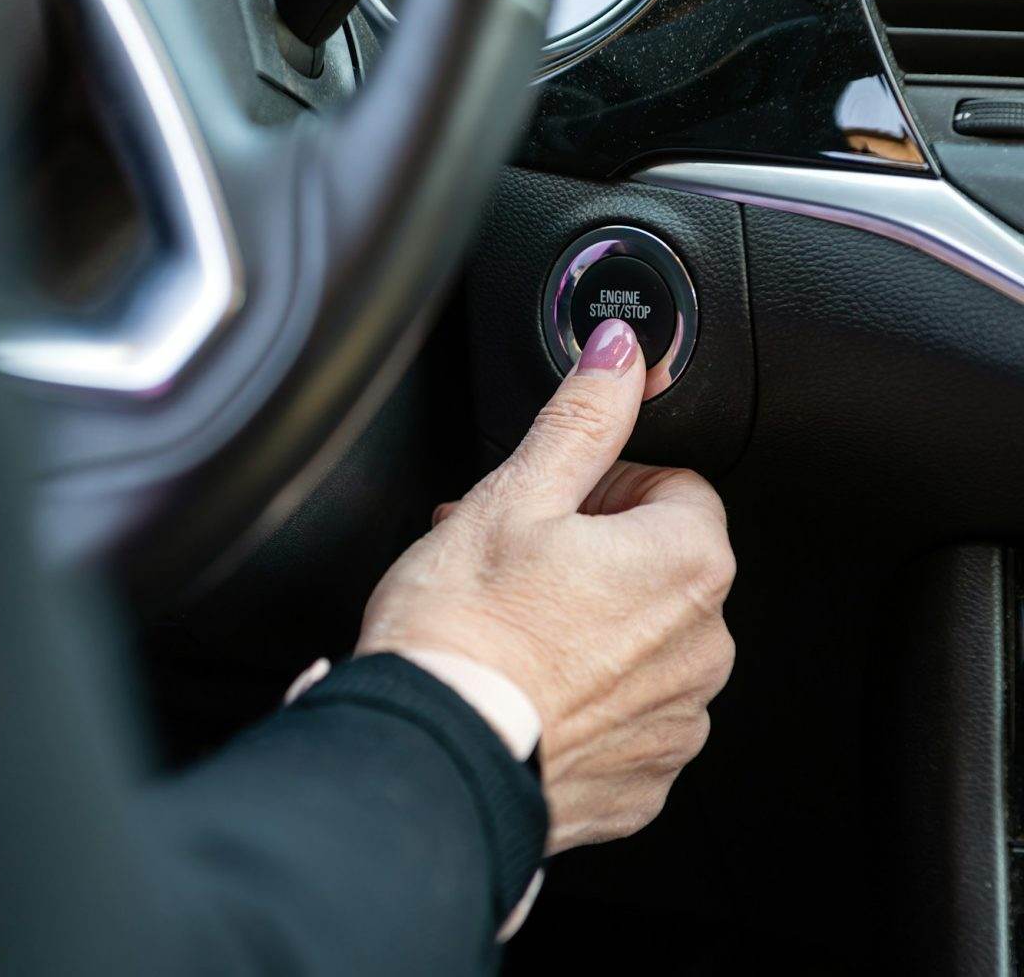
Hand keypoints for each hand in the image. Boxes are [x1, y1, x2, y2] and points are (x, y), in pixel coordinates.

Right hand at [356, 319, 735, 854]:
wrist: (429, 754)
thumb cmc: (462, 629)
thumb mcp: (513, 494)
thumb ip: (581, 417)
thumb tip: (620, 353)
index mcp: (686, 563)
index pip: (673, 487)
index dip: (602, 487)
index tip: (546, 509)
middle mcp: (704, 647)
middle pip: (658, 566)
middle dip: (593, 556)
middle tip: (514, 563)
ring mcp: (676, 721)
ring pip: (642, 643)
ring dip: (590, 627)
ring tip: (509, 629)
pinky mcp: (642, 780)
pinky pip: (625, 717)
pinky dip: (583, 699)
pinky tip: (524, 687)